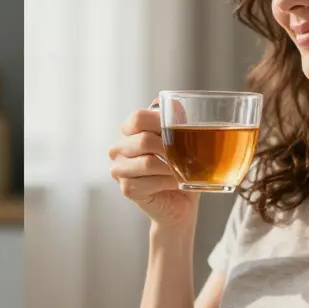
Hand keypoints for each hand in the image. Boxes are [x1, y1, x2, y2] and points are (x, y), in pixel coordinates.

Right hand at [109, 105, 199, 229]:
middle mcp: (120, 148)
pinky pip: (149, 182)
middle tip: (187, 154)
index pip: (138, 117)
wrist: (181, 202)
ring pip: (147, 162)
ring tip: (183, 170)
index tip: (180, 128)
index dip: (159, 121)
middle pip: (143, 140)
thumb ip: (177, 122)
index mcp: (130, 131)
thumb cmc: (180, 169)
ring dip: (171, 168)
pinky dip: (169, 182)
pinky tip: (177, 183)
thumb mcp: (182, 141)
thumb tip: (176, 105)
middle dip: (170, 147)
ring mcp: (120, 169)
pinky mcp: (126, 188)